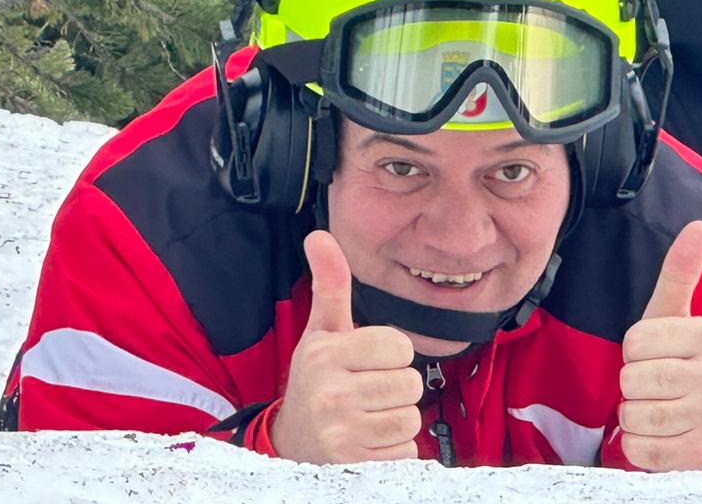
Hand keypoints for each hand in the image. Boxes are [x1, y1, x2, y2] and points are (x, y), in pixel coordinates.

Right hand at [269, 230, 422, 463]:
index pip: (399, 347)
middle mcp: (330, 394)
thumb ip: (330, 285)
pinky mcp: (353, 466)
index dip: (392, 355)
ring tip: (366, 417)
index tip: (368, 362)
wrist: (291, 443)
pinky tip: (366, 443)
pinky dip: (394, 451)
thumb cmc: (316, 379)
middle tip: (366, 392)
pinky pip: (406, 453)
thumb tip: (319, 235)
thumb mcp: (321, 332)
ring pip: (410, 418)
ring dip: (396, 420)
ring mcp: (340, 433)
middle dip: (395, 388)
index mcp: (325, 355)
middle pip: (410, 383)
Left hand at [618, 220, 701, 471]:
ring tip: (655, 406)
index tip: (655, 353)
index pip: (636, 341)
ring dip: (633, 413)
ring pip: (634, 413)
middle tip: (654, 382)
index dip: (633, 349)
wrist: (697, 424)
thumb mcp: (673, 316)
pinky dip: (637, 444)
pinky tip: (658, 433)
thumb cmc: (676, 360)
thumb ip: (681, 271)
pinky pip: (640, 449)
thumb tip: (700, 224)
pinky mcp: (695, 455)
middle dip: (632, 382)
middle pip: (633, 377)